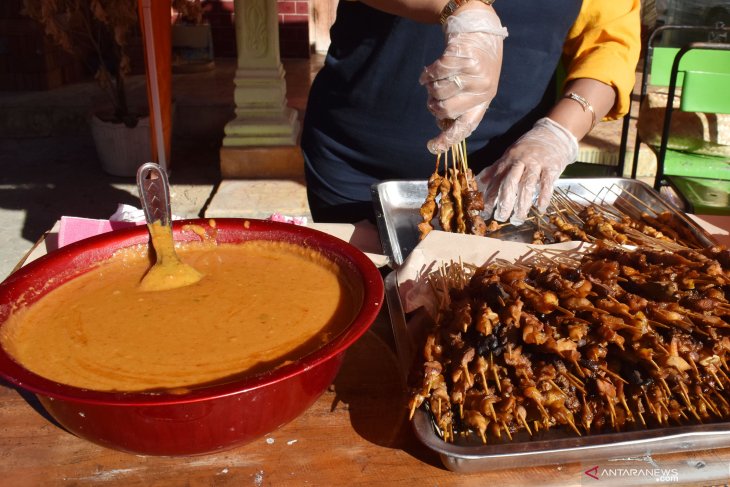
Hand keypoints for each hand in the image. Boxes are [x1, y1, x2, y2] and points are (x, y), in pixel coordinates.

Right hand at [419, 8, 507, 153]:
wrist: (480, 32)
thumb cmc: (475, 65)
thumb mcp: (476, 87)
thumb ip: (461, 106)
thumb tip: (441, 126)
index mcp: (484, 101)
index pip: (465, 126)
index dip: (448, 139)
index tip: (432, 147)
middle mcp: (482, 89)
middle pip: (445, 110)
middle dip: (433, 105)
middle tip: (432, 98)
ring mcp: (473, 73)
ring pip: (437, 91)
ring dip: (431, 87)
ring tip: (436, 80)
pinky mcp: (462, 58)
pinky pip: (434, 73)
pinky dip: (427, 74)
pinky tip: (428, 73)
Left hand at [477, 117, 578, 223]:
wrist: (552, 134)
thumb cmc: (527, 149)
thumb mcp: (509, 155)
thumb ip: (495, 169)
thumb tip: (480, 182)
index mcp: (507, 161)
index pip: (496, 181)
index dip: (489, 198)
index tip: (485, 213)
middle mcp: (520, 162)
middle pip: (510, 183)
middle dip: (504, 202)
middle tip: (501, 217)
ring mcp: (536, 164)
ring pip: (527, 185)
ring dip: (522, 204)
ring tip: (518, 218)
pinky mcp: (551, 167)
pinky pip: (547, 183)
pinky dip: (544, 196)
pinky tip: (540, 208)